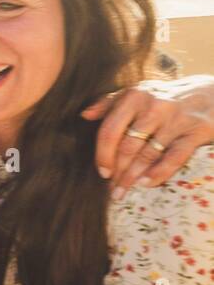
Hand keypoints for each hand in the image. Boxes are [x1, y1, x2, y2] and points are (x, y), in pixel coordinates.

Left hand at [85, 76, 213, 191]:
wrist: (209, 93)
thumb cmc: (163, 96)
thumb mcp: (136, 93)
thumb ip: (109, 102)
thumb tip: (84, 115)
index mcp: (134, 97)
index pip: (110, 131)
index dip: (103, 154)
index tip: (102, 172)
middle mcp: (154, 107)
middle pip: (128, 147)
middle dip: (117, 171)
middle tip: (111, 189)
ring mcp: (176, 119)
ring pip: (148, 155)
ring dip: (133, 177)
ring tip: (124, 191)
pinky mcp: (196, 131)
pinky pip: (174, 157)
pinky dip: (158, 173)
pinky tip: (146, 184)